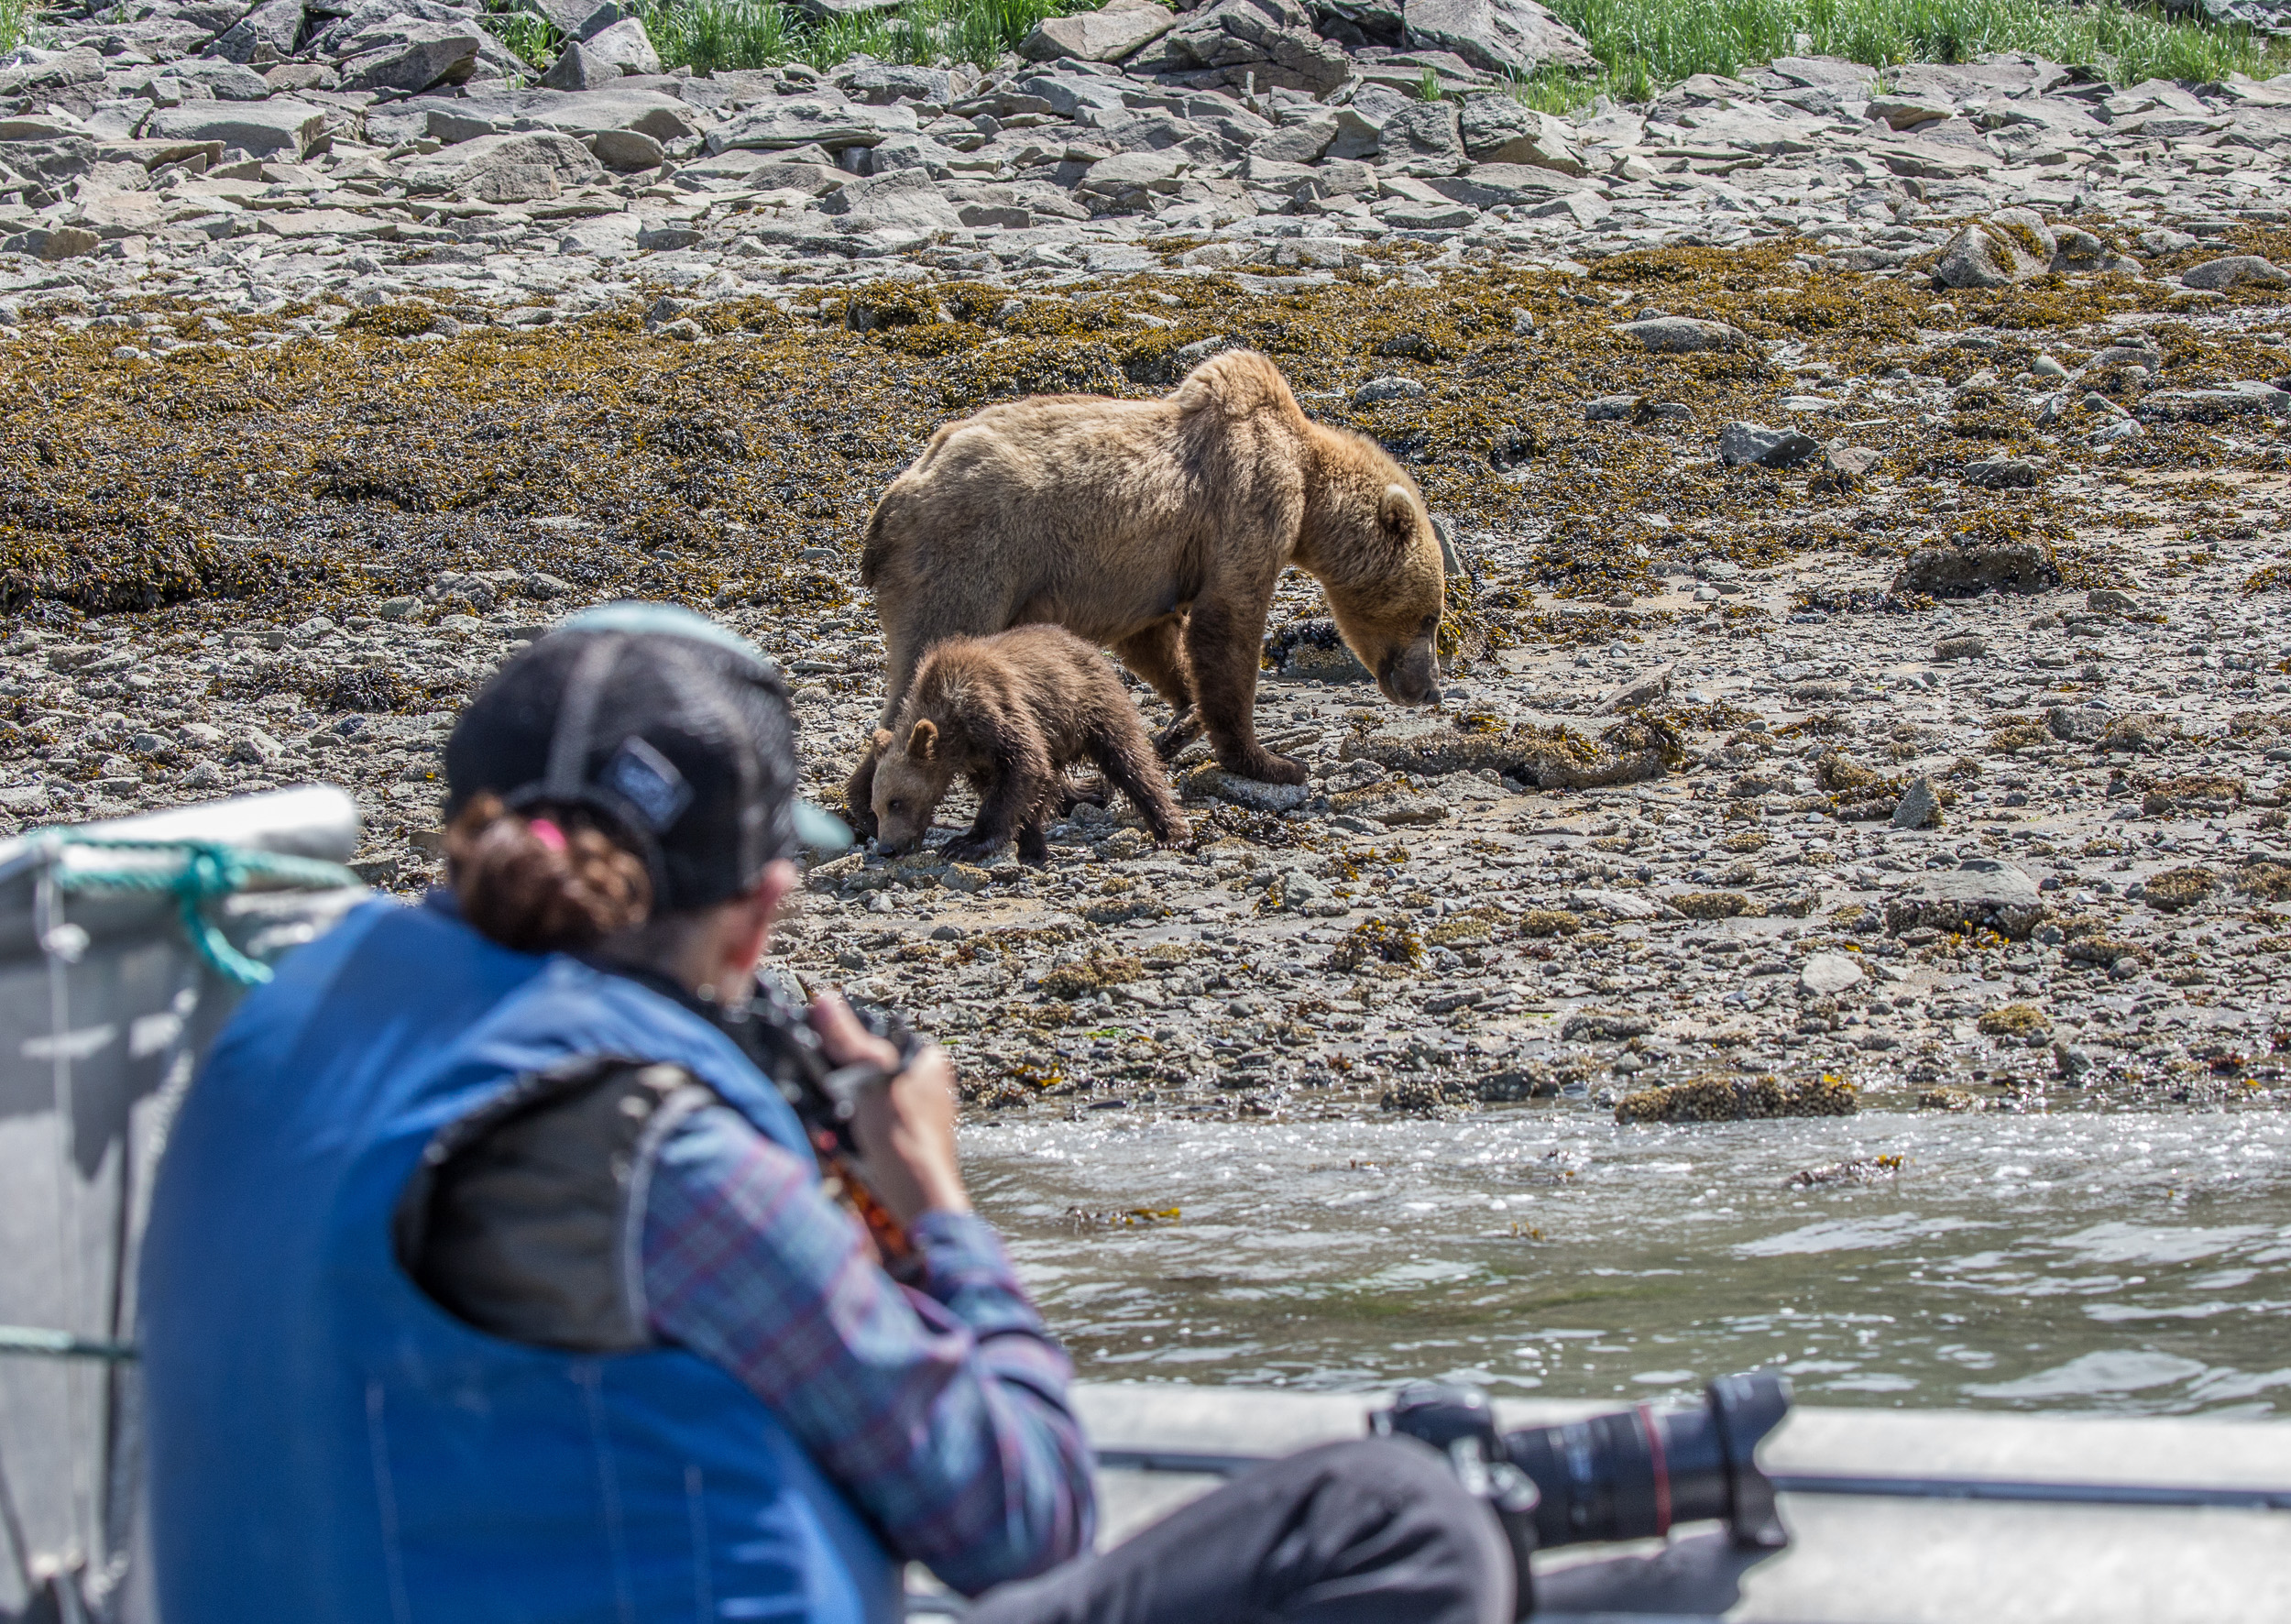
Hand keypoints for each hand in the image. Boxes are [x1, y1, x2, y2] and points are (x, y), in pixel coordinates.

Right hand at [809, 990, 969, 1222]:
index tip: (824, 1051)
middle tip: (826, 1090)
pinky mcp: (900, 1147)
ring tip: (833, 1117)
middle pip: (871, 1070)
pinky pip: (865, 1129)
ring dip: (843, 1109)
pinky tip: (841, 1140)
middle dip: (845, 1080)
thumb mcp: (870, 1077)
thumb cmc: (903, 1137)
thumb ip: (848, 1039)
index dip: (850, 1044)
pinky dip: (849, 1132)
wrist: (913, 1200)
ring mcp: (915, 1119)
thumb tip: (825, 1000)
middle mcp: (928, 1088)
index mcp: (930, 1063)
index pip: (881, 1037)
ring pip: (865, 1101)